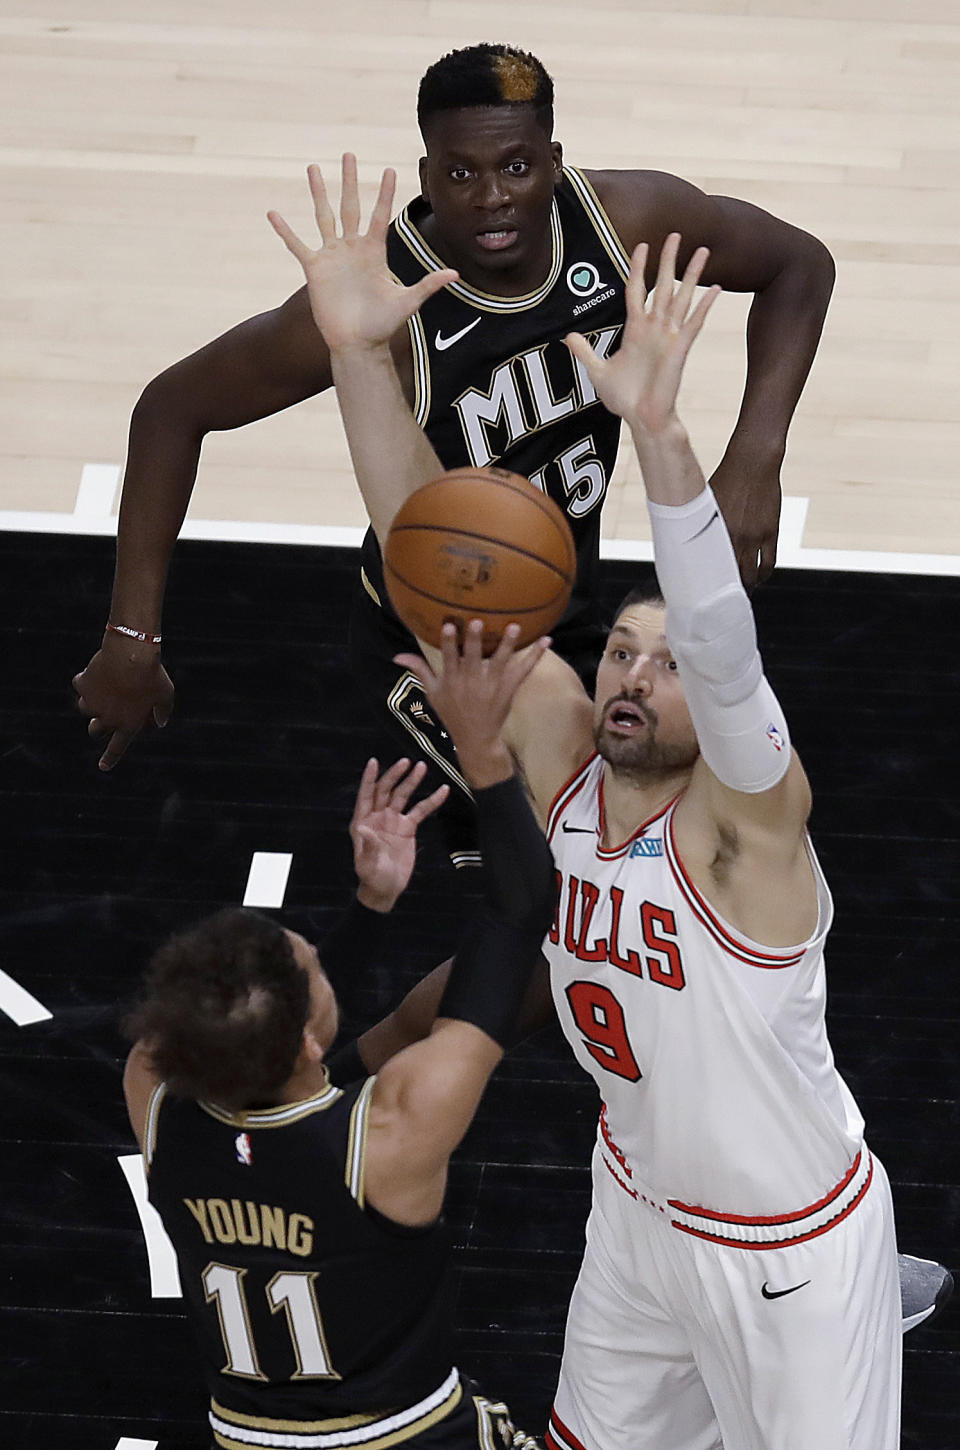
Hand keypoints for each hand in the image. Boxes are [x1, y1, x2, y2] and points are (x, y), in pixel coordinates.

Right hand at [72, 634, 174, 770]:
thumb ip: (162, 711)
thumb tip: (160, 722)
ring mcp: (92, 702)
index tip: (103, 766)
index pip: (117, 748)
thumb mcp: (166, 694)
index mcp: (128, 725)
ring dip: (93, 701)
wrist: (131, 653)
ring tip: (106, 686)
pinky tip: (98, 669)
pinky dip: (87, 679)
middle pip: (95, 731)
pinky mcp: (82, 685)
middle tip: (105, 714)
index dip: (110, 758)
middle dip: (99, 725)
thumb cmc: (153, 674)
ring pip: (86, 708)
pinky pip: (82, 684)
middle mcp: (107, 718)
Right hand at [268, 154, 457, 352]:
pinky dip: (285, 231)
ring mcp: (332, 256)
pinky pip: (297, 246)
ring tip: (313, 168)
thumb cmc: (383, 325)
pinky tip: (273, 213)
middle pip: (350, 206)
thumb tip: (456, 274)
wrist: (358, 344)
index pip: (379, 215)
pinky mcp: (315, 270)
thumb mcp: (408, 302)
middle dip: (349, 181)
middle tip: (348, 154)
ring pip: (323, 216)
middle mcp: (352, 248)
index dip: (383, 193)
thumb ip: (428, 285)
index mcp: (374, 252)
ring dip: (318, 193)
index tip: (388, 169)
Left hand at [350, 757, 448, 911]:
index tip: (374, 761)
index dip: (369, 778)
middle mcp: (377, 817)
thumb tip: (362, 827)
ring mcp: (393, 820)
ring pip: (403, 796)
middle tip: (407, 762)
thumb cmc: (372, 876)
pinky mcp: (408, 828)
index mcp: (363, 822)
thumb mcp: (368, 863)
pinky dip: (431, 801)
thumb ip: (368, 844)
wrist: (386, 888)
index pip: (366, 795)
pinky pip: (421, 811)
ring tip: (422, 767)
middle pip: (386, 790)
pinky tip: (442, 791)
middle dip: (395, 775)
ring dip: (411, 782)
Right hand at [394, 621, 551, 788]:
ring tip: (515, 627)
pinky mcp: (508, 690)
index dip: (450, 643)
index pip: (449, 658)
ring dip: (508, 645)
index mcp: (452, 680)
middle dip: (476, 641)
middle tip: (479, 622)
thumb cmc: (452, 713)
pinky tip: (546, 640)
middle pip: (474, 658)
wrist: (475, 739)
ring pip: (500, 663)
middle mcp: (471, 682)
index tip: (449, 626)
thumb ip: (419, 670)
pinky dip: (535, 656)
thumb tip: (397, 656)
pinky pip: (523, 671)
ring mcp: (491, 686)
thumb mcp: (432, 693)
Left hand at [564, 234, 719, 433]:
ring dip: (692, 274)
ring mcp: (669, 337)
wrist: (641, 419)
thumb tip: (568, 336)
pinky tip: (715, 287)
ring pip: (683, 297)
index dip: (638, 268)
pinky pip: (694, 322)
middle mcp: (655, 329)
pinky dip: (705, 305)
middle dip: (669, 260)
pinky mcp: (680, 349)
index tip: (642, 245)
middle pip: (664, 286)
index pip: (637, 290)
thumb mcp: (598, 371)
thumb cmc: (625, 399)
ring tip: (702, 250)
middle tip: (676, 234)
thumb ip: (585, 351)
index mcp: (636, 330)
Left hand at [709, 452, 781, 587]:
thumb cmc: (725, 480)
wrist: (752, 462)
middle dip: (728, 593)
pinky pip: (769, 562)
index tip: (703, 597)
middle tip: (724, 599)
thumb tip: (688, 541)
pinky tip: (759, 578)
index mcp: (713, 532)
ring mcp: (754, 537)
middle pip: (732, 577)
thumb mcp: (705, 503)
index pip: (708, 569)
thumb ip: (701, 525)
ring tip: (743, 591)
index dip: (707, 587)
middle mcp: (734, 537)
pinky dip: (763, 574)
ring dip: (747, 587)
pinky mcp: (770, 532)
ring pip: (752, 575)